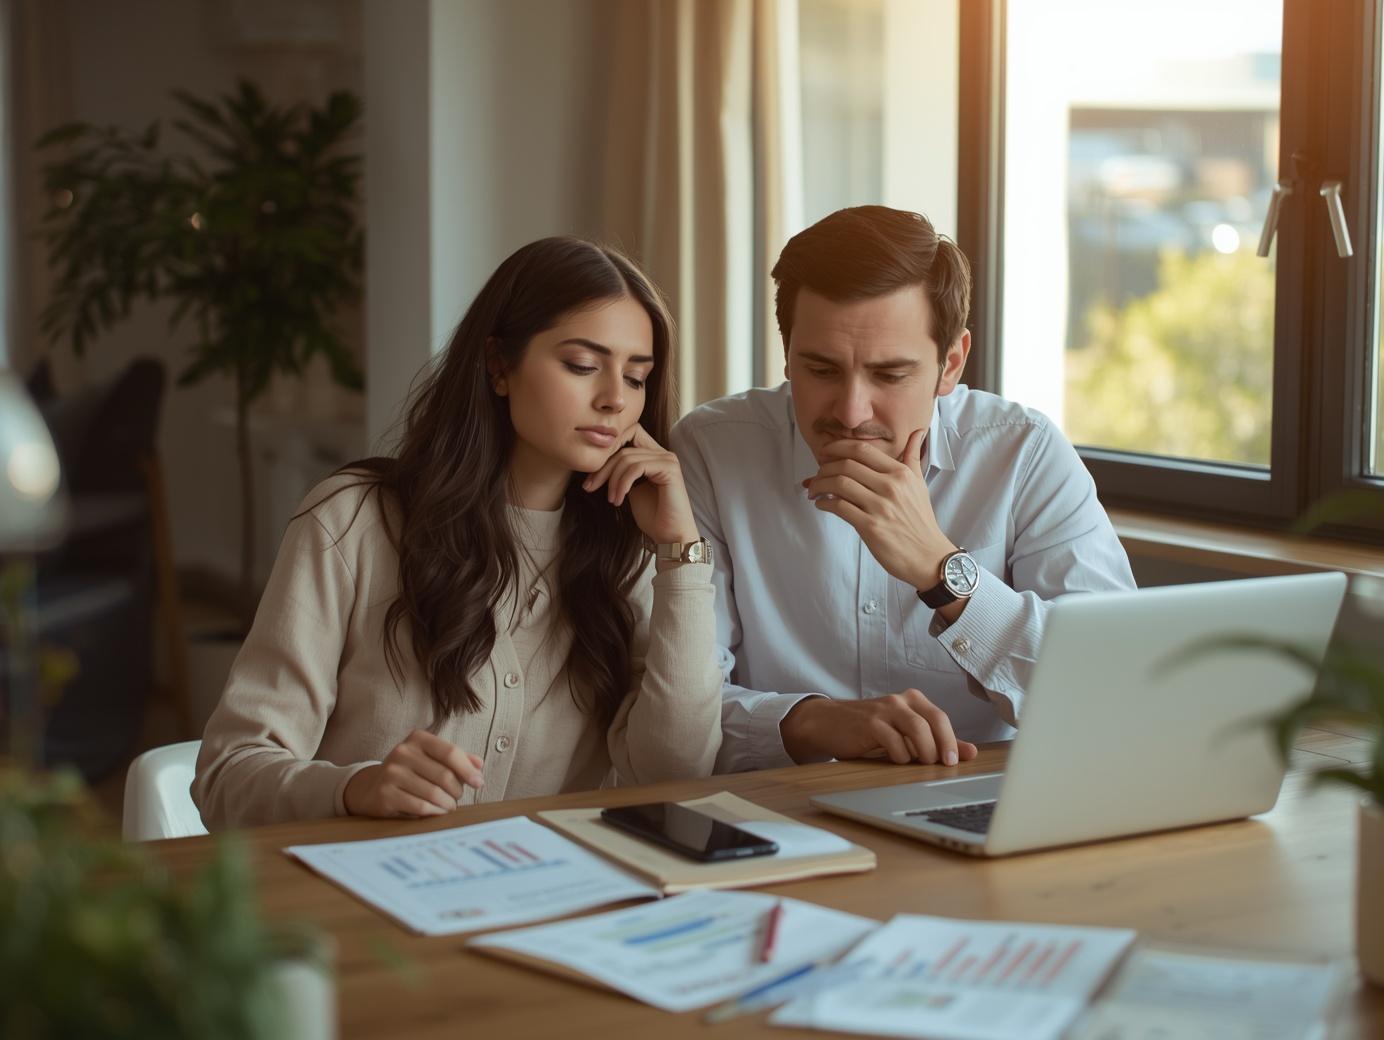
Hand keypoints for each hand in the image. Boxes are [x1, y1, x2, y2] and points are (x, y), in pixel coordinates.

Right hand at [343, 729, 484, 817]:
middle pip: (444, 775)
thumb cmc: (411, 773)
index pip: (450, 752)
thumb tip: (479, 765)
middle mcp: (402, 752)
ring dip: (448, 804)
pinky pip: (420, 807)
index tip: (479, 783)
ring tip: (448, 806)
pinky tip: (437, 812)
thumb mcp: (432, 760)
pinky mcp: (385, 794)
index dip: (468, 770)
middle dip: (457, 791)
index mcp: (418, 739)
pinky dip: (434, 812)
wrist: (371, 788)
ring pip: (434, 793)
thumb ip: (457, 760)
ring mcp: (391, 773)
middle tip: (457, 798)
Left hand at [581, 423, 699, 544]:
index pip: (628, 433)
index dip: (608, 447)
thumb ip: (621, 472)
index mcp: (654, 455)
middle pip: (623, 446)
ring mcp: (667, 459)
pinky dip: (622, 484)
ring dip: (612, 480)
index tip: (591, 472)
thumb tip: (596, 462)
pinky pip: (636, 467)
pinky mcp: (669, 469)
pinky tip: (619, 500)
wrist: (670, 537)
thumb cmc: (652, 517)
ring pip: (626, 458)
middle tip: (589, 486)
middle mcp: (663, 453)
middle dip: (602, 467)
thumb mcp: (630, 489)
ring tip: (611, 499)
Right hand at [780, 691, 978, 765]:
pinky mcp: (869, 723)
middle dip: (945, 744)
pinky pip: (893, 741)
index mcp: (913, 700)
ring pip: (917, 728)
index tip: (956, 760)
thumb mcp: (903, 733)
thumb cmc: (869, 729)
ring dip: (924, 751)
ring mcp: (885, 710)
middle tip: (946, 764)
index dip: (952, 740)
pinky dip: (900, 755)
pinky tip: (895, 760)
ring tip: (922, 764)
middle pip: (934, 719)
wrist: (828, 723)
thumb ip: (936, 740)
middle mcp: (901, 700)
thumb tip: (970, 752)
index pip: (941, 718)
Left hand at [802, 429, 955, 589]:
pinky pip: (839, 507)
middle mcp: (890, 486)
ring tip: (814, 489)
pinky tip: (821, 504)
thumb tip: (918, 432)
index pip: (862, 450)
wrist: (928, 555)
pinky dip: (824, 503)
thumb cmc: (920, 520)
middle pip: (846, 464)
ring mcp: (880, 507)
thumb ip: (913, 456)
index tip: (825, 452)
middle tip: (817, 473)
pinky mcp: (870, 527)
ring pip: (839, 483)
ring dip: (820, 484)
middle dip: (824, 467)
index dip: (837, 447)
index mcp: (900, 473)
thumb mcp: (919, 484)